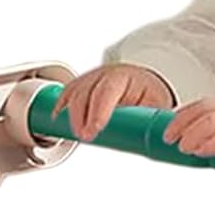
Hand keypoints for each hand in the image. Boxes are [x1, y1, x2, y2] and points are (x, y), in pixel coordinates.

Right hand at [55, 64, 173, 141]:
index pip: (108, 89)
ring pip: (75, 91)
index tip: (96, 128)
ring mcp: (93, 78)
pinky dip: (62, 105)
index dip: (99, 109)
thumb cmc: (150, 98)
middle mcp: (107, 74)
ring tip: (74, 133)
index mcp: (127, 77)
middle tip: (85, 136)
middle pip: (86, 90)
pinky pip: (69, 92)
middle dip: (82, 115)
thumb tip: (155, 140)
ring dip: (71, 114)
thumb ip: (150, 121)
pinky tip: (59, 119)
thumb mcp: (155, 108)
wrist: (146, 84)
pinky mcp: (84, 85)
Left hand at [164, 98, 214, 163]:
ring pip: (212, 119)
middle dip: (182, 121)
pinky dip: (208, 143)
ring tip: (182, 147)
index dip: (187, 113)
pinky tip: (199, 152)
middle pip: (207, 107)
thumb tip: (210, 154)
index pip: (210, 104)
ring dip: (191, 133)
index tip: (172, 126)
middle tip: (168, 137)